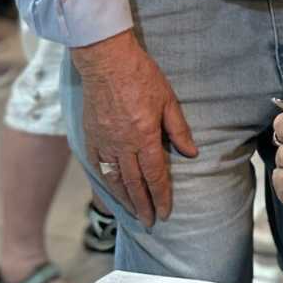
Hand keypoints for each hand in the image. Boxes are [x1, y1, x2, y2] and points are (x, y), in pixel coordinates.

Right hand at [71, 29, 196, 227]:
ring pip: (114, 179)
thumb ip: (178, 129)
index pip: (154, 175)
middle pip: (134, 184)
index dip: (161, 196)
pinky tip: (111, 189)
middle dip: (143, 205)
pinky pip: (98, 165)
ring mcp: (104, 141)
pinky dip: (105, 181)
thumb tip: (191, 153)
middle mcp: (122, 144)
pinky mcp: (91, 135)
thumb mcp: (168, 100)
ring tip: (133, 212)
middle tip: (150, 222)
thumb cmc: (141, 76)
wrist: (106, 60)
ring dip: (124, 199)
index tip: (165, 212)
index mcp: (144, 136)